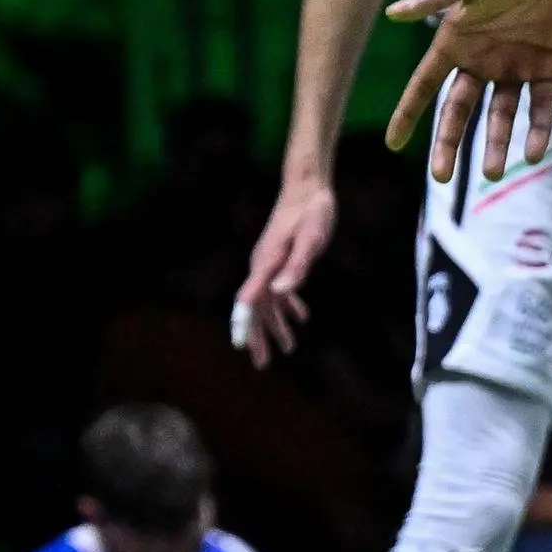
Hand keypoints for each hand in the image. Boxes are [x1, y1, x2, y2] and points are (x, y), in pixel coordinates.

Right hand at [232, 177, 335, 366]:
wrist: (307, 188)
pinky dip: (288, 306)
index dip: (244, 324)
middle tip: (263, 363)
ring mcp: (271, 264)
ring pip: (269, 302)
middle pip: (256, 308)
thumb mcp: (310, 240)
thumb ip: (296, 267)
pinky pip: (280, 290)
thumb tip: (281, 293)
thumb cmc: (311, 212)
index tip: (241, 346)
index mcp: (266, 264)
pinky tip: (301, 318)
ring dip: (276, 325)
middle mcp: (263, 267)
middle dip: (259, 335)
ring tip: (287, 349)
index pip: (249, 301)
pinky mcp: (281, 260)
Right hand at [383, 0, 551, 180]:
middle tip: (442, 178)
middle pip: (458, 112)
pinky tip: (534, 152)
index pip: (424, 87)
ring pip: (500, 116)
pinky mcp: (549, 66)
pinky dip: (538, 129)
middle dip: (448, 145)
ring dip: (495, 144)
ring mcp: (515, 66)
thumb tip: (393, 14)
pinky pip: (542, 105)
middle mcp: (481, 60)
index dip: (408, 115)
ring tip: (494, 173)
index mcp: (455, 43)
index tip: (393, 144)